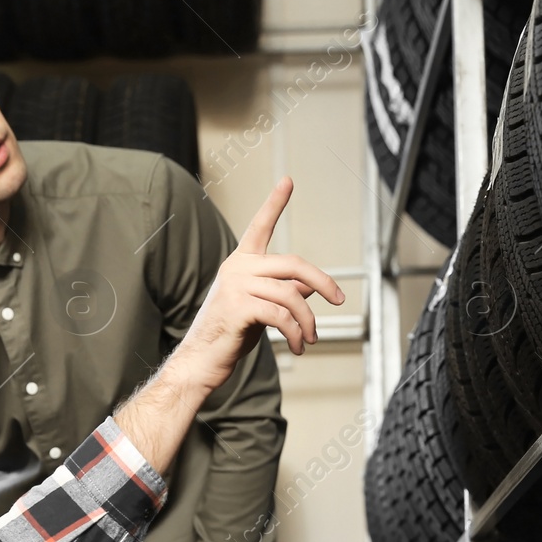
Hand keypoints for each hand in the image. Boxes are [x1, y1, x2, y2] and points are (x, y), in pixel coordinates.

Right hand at [167, 176, 346, 390]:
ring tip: (309, 339)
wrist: (201, 361)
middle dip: (323, 282)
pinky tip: (297, 347)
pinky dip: (295, 333)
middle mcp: (237, 268)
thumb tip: (308, 288)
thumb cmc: (229, 334)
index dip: (274, 203)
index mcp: (241, 262)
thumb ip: (282, 292)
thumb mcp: (259, 308)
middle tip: (339, 300)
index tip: (287, 180)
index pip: (259, 226)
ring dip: (307, 321)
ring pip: (291, 295)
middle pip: (293, 264)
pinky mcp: (238, 308)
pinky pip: (281, 316)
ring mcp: (236, 286)